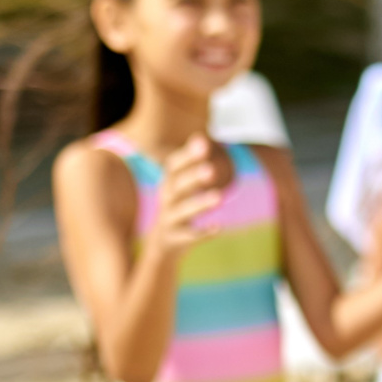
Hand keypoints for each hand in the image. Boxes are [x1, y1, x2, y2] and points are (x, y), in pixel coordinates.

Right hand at [151, 136, 230, 253]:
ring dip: (200, 203)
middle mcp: (165, 199)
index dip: (187, 156)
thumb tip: (201, 136)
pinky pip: (188, 236)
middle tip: (212, 170)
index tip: (204, 143)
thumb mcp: (181, 185)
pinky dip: (202, 233)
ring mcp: (168, 220)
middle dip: (193, 177)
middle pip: (178, 186)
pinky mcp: (174, 239)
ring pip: (182, 211)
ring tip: (219, 197)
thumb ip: (192, 163)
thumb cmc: (177, 207)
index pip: (174, 166)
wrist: (161, 245)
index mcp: (168, 183)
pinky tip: (218, 227)